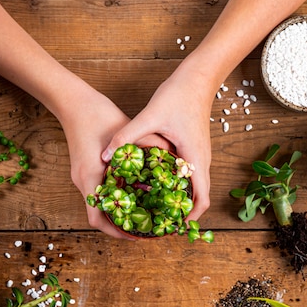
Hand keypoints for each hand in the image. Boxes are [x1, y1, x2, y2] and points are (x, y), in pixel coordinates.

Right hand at [60, 86, 169, 237]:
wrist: (74, 102)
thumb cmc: (98, 117)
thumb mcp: (127, 133)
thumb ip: (150, 146)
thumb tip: (174, 157)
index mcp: (90, 178)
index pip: (98, 219)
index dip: (117, 232)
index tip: (137, 235)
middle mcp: (82, 181)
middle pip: (99, 214)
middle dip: (121, 223)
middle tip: (144, 226)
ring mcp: (80, 175)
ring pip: (99, 202)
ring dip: (118, 208)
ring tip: (142, 209)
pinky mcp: (83, 169)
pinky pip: (98, 189)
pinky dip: (113, 194)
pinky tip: (131, 188)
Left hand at [102, 67, 211, 220]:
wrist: (197, 78)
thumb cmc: (178, 96)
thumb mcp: (150, 116)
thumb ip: (127, 136)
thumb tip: (105, 155)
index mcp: (195, 159)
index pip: (200, 199)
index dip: (187, 218)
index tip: (170, 228)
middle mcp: (201, 160)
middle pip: (198, 198)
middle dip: (181, 213)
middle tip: (159, 224)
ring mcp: (200, 155)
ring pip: (194, 187)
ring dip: (179, 200)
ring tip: (157, 208)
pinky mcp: (194, 148)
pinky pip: (190, 175)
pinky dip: (178, 185)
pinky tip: (158, 185)